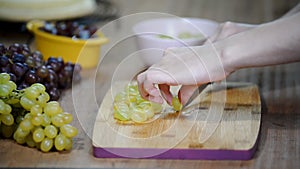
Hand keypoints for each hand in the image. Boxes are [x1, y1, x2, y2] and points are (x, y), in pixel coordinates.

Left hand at [137, 22, 253, 105]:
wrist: (217, 58)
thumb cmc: (212, 66)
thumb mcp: (195, 81)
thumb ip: (185, 90)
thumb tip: (181, 102)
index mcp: (173, 58)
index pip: (160, 73)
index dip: (162, 88)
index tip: (169, 98)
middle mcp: (166, 58)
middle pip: (149, 76)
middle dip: (154, 91)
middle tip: (162, 101)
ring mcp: (163, 63)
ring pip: (143, 78)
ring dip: (149, 93)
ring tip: (161, 101)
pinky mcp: (162, 70)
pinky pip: (145, 80)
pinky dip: (149, 91)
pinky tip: (159, 98)